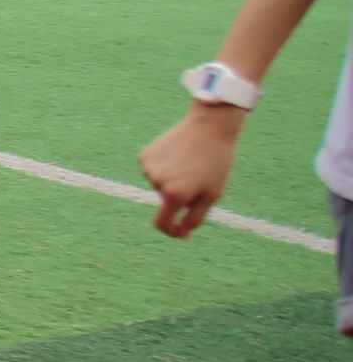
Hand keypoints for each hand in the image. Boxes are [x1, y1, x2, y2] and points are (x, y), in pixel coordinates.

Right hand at [141, 105, 247, 237]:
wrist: (209, 127)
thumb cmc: (216, 163)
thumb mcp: (212, 194)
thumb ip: (195, 218)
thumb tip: (181, 234)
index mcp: (176, 194)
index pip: (162, 223)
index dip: (170, 231)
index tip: (180, 232)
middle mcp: (157, 182)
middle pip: (166, 201)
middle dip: (179, 196)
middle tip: (198, 179)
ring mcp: (148, 168)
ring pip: (159, 185)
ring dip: (172, 180)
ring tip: (189, 163)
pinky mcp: (144, 156)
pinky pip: (153, 170)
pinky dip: (164, 168)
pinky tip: (177, 154)